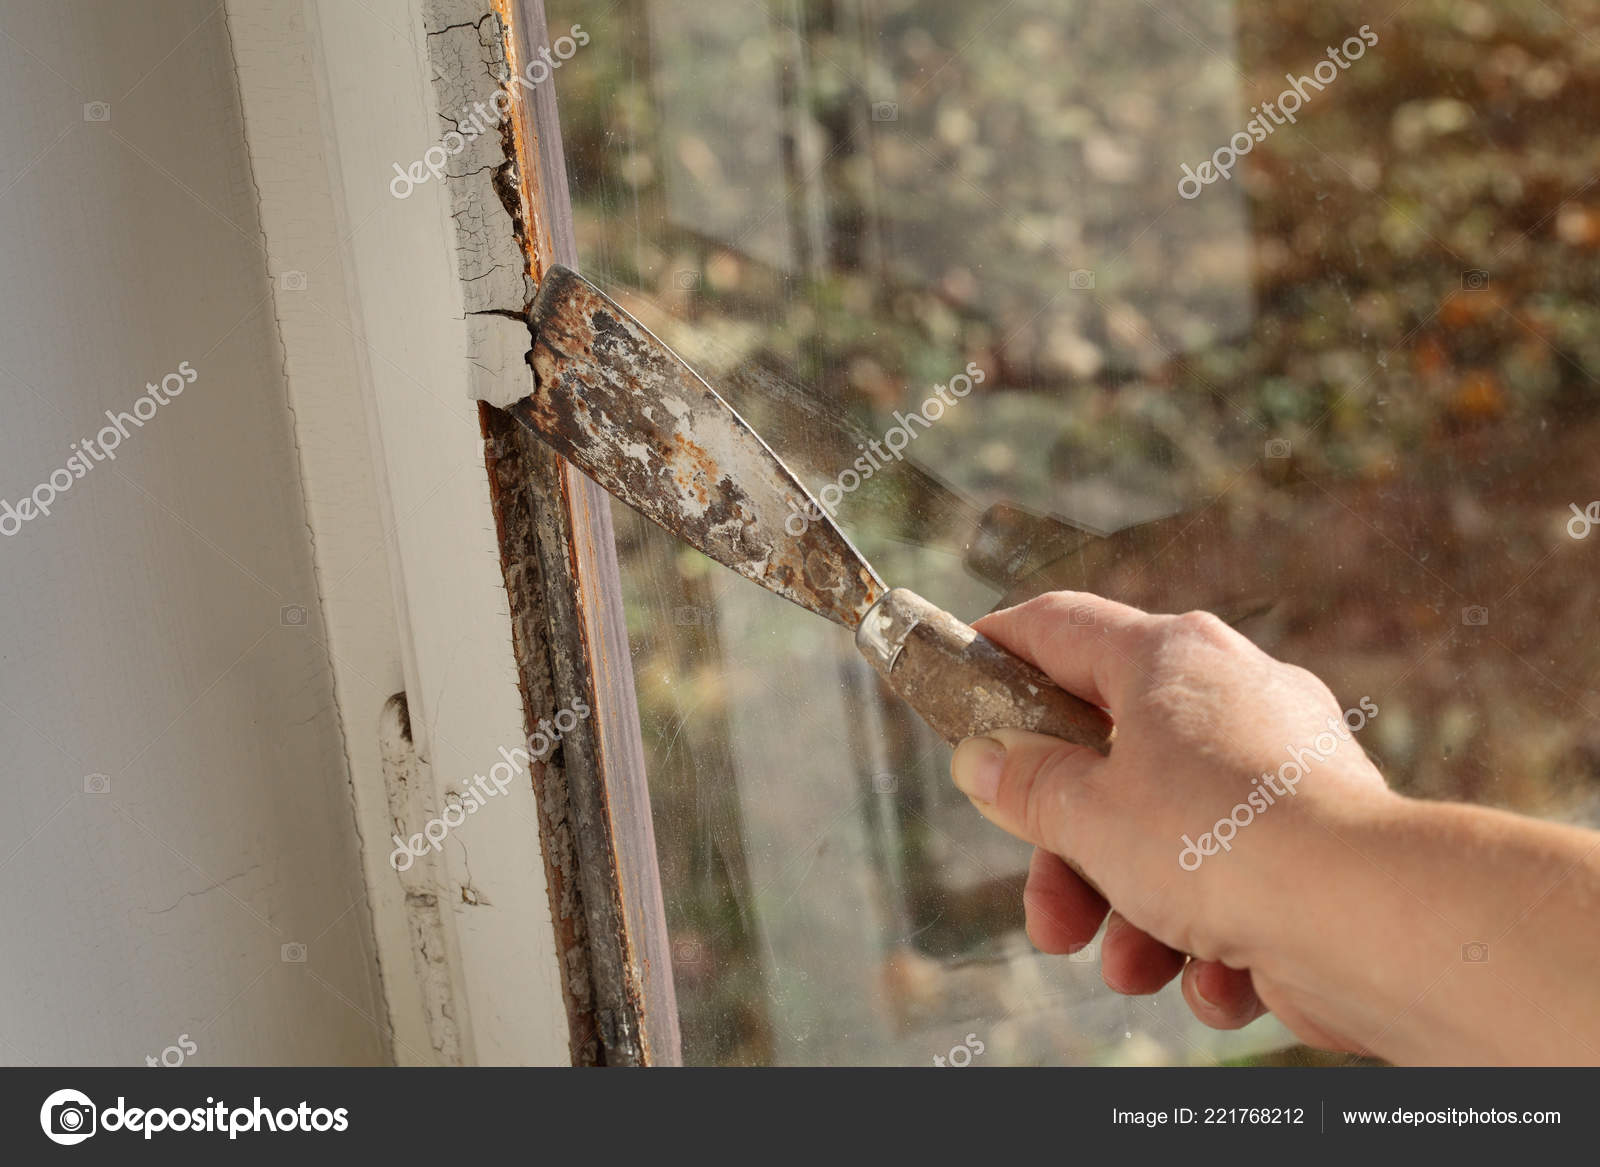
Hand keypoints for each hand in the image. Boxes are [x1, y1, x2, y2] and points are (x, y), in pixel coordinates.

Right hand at [953, 591, 1395, 1052]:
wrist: (1366, 920)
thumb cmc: (1219, 842)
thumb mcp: (1087, 814)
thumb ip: (1026, 783)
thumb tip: (982, 757)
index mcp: (1167, 659)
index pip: (1061, 626)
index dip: (1000, 646)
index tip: (960, 672)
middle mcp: (1228, 695)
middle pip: (1109, 761)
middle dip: (1070, 855)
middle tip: (1049, 914)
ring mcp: (1278, 767)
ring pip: (1168, 836)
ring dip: (1133, 914)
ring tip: (1129, 967)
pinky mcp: (1314, 839)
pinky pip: (1235, 880)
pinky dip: (1211, 936)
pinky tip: (1213, 977)